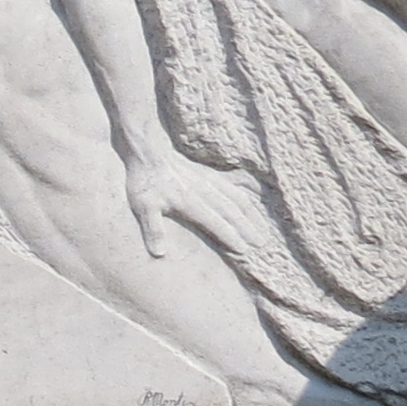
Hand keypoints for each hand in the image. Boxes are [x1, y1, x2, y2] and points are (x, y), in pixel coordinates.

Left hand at [124, 149, 254, 264]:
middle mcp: (204, 192)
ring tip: (263, 227)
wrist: (148, 152)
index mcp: (190, 202)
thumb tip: (159, 254)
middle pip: (231, 212)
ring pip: (236, 197)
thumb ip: (153, 229)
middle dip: (247, 228)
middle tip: (261, 243)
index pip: (215, 222)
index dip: (230, 235)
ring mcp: (209, 181)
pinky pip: (233, 182)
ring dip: (251, 213)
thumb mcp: (144, 206)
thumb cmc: (145, 182)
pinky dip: (247, 190)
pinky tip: (258, 194)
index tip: (244, 249)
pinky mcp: (209, 173)